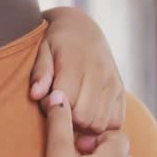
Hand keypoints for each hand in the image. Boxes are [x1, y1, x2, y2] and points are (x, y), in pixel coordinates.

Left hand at [29, 7, 125, 148]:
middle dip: (68, 120)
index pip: (66, 103)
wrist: (83, 29)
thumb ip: (40, 73)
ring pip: (99, 124)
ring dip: (83, 126)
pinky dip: (101, 125)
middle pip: (84, 118)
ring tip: (72, 112)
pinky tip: (88, 115)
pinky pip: (115, 122)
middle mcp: (99, 74)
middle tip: (59, 108)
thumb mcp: (43, 51)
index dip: (52, 108)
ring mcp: (113, 83)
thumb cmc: (57, 43)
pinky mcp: (121, 91)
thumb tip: (35, 95)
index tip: (46, 100)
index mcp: (76, 63)